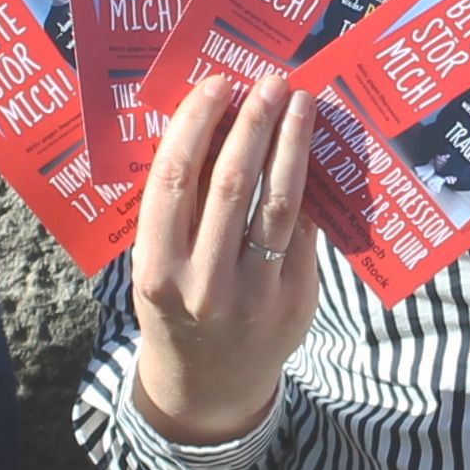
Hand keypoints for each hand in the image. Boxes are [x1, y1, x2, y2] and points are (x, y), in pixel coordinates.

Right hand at [129, 72, 324, 446]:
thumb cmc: (177, 307)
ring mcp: (253, 296)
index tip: (217, 86)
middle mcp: (203, 284)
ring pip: (276, 203)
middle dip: (253, 124)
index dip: (196, 125)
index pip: (173, 180)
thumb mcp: (156, 265)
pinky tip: (313, 153)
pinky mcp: (294, 301)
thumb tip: (217, 124)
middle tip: (269, 84)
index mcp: (156, 269)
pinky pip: (302, 232)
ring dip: (290, 144)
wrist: (208, 385)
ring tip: (300, 104)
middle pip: (231, 184)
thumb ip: (179, 209)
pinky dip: (307, 187)